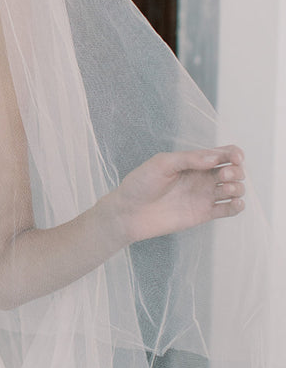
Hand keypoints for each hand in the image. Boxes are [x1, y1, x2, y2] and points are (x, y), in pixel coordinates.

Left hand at [109, 146, 245, 243]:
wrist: (128, 212)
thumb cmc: (140, 183)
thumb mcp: (162, 163)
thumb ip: (188, 159)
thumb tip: (214, 158)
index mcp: (193, 162)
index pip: (222, 154)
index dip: (234, 154)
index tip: (235, 158)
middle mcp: (201, 177)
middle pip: (232, 171)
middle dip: (236, 171)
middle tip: (223, 176)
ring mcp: (203, 196)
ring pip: (234, 189)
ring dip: (238, 187)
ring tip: (226, 189)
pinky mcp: (203, 214)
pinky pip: (228, 210)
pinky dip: (237, 206)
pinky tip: (235, 203)